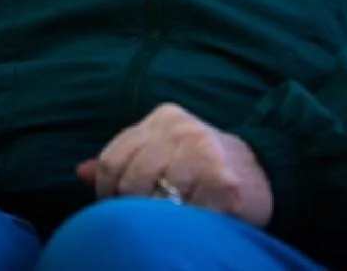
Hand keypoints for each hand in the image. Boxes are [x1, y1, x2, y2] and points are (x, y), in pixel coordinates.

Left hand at [75, 102, 272, 227]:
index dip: (107, 194)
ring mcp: (203, 153)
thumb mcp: (164, 153)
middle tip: (151, 222)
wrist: (266, 173)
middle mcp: (182, 129)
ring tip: (175, 223)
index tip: (119, 210)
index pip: (113, 160)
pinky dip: (189, 228)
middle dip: (136, 210)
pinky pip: (187, 217)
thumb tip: (80, 172)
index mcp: (163, 119)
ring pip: (157, 203)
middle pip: (131, 182)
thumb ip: (125, 161)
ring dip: (164, 222)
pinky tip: (197, 224)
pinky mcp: (223, 182)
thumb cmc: (204, 169)